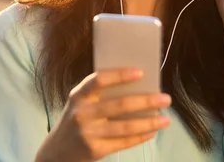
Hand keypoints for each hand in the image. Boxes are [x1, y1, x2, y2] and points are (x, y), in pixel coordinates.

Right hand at [35, 68, 170, 161]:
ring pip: (126, 126)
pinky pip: (124, 142)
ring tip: (166, 119)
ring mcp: (88, 133)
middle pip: (120, 105)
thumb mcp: (81, 103)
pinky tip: (152, 132)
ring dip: (149, 122)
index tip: (141, 72)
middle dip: (146, 101)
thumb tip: (139, 86)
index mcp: (79, 95)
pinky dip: (140, 136)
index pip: (98, 80)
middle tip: (166, 98)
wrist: (57, 151)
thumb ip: (100, 94)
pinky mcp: (95, 150)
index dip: (119, 75)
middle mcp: (82, 113)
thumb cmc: (77, 119)